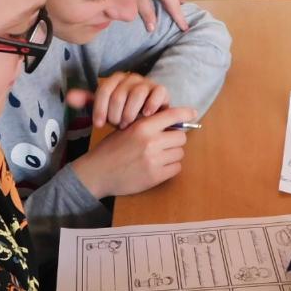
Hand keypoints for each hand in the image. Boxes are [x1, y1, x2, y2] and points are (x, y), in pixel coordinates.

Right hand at [71, 107, 196, 197]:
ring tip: (158, 156)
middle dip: (174, 139)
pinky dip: (170, 167)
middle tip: (163, 143)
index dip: (186, 113)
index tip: (193, 113)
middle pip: (181, 137)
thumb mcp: (126, 129)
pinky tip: (157, 166)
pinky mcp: (156, 177)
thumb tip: (172, 122)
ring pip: (179, 153)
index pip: (173, 115)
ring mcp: (155, 161)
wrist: (98, 173)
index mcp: (143, 127)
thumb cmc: (111, 149)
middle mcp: (151, 142)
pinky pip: (176, 168)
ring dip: (172, 154)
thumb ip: (147, 125)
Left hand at [88, 72, 170, 129]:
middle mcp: (131, 78)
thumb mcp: (105, 108)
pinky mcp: (161, 90)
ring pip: (137, 94)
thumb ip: (88, 102)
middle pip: (119, 94)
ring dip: (130, 113)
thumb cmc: (124, 112)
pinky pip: (157, 93)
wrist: (147, 116)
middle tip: (116, 126)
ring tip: (128, 125)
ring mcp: (147, 83)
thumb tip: (69, 97)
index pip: (103, 91)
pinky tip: (146, 116)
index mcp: (115, 80)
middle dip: (115, 114)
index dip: (99, 109)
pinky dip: (151, 105)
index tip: (99, 125)